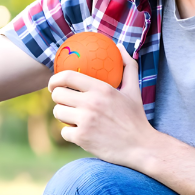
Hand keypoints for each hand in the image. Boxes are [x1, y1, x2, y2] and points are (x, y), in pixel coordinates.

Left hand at [47, 45, 157, 168]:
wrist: (141, 147)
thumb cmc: (135, 118)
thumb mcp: (134, 90)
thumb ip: (128, 66)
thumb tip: (120, 47)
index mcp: (101, 89)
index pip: (68, 76)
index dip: (55, 79)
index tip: (53, 84)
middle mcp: (91, 103)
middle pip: (58, 95)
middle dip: (59, 99)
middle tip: (66, 103)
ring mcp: (85, 121)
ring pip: (58, 112)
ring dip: (63, 116)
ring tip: (74, 118)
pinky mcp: (81, 138)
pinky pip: (63, 131)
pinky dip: (71, 134)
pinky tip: (82, 134)